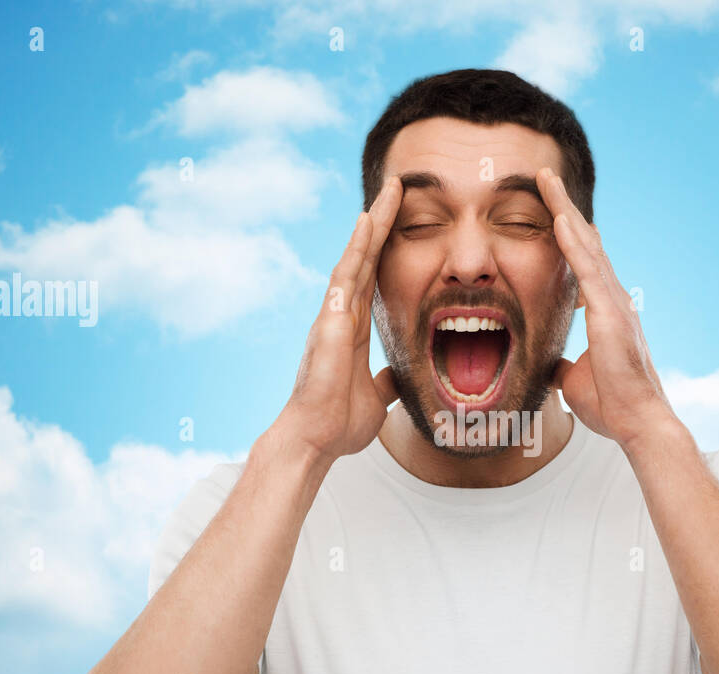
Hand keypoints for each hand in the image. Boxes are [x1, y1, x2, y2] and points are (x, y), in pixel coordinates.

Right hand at [274, 175, 402, 462]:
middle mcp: (341, 315)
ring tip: (388, 191)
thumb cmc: (338, 423)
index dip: (387, 246)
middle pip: (364, 258)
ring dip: (371, 225)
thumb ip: (387, 380)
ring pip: (354, 259)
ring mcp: (332, 317)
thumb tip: (400, 375)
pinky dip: (356, 250)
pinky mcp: (329, 325)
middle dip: (380, 221)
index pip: (374, 276)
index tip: (402, 216)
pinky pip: (344, 280)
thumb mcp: (377, 398)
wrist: (316, 442)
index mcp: (353, 328)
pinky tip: (366, 223)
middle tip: (397, 185)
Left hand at [537, 167, 678, 451]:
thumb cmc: (612, 406)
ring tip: (546, 179)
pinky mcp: (609, 312)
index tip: (554, 211)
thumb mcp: (575, 381)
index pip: (583, 264)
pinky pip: (587, 269)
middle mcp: (613, 299)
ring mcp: (613, 302)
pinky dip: (572, 241)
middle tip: (546, 177)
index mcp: (606, 312)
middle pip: (584, 242)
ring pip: (585, 245)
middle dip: (564, 208)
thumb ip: (563, 366)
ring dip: (565, 210)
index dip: (569, 236)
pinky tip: (559, 217)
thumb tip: (551, 366)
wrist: (637, 423)